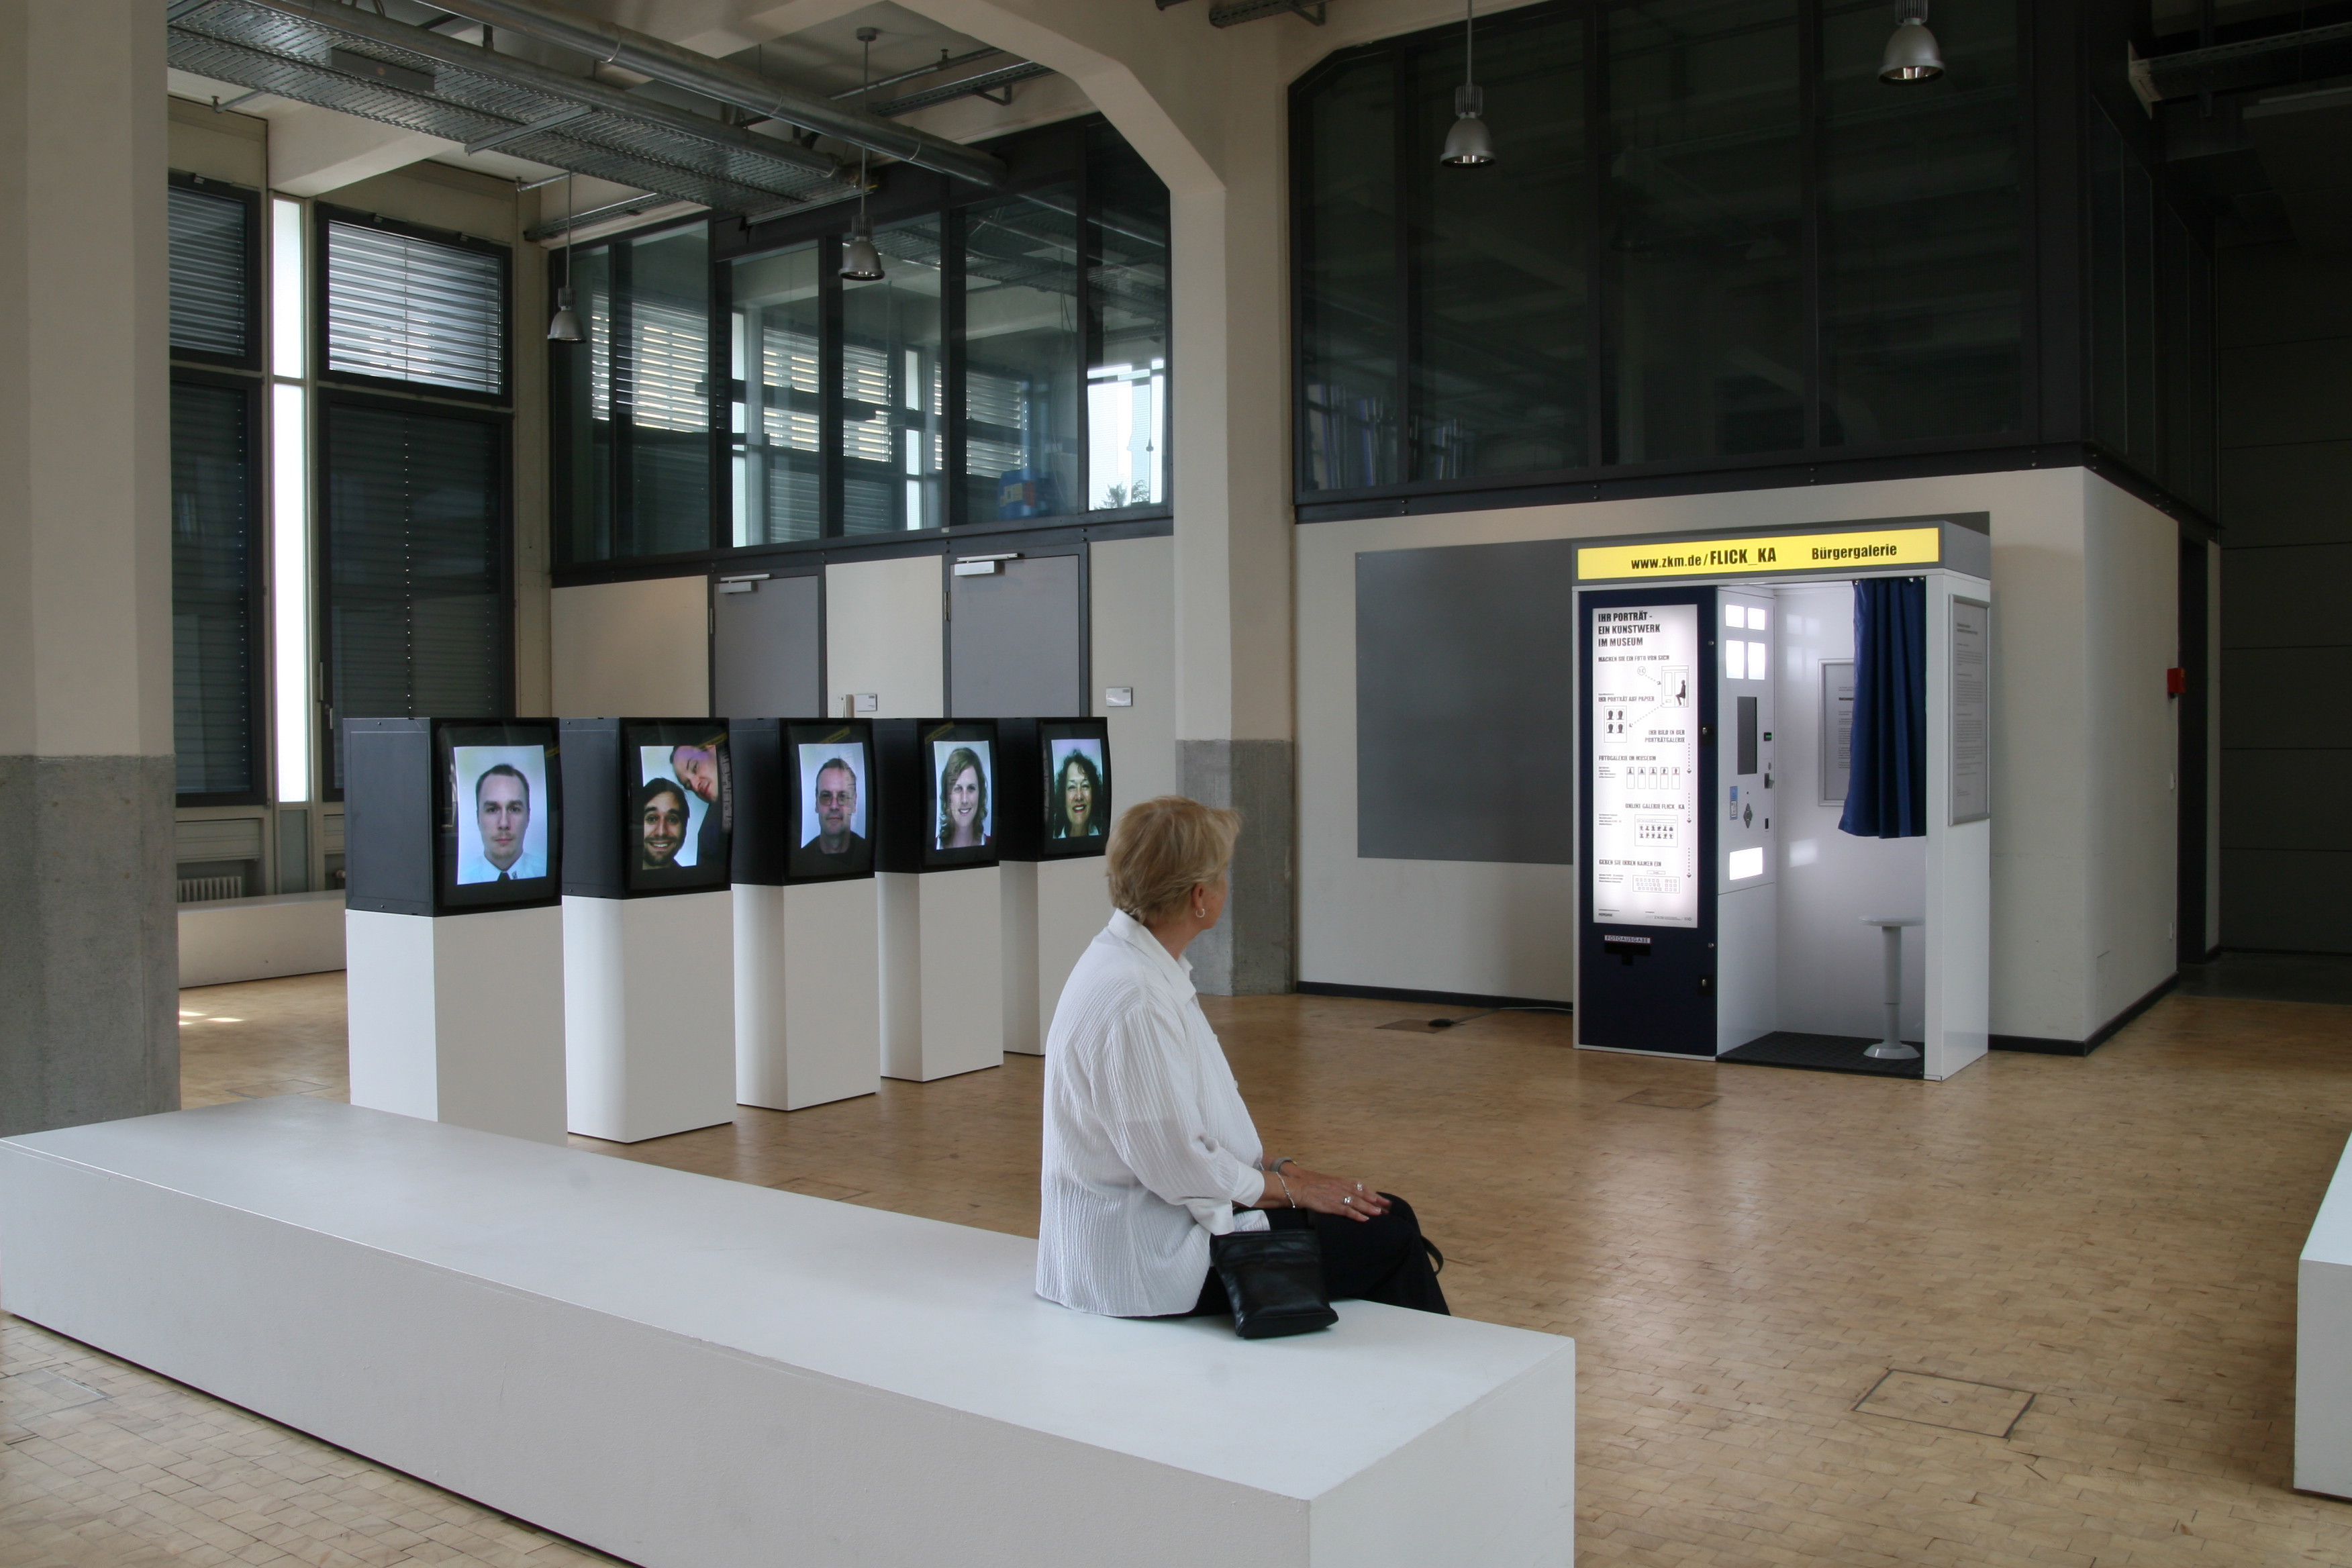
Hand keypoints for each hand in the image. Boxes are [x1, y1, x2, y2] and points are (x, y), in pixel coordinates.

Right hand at [1261, 1165, 1389, 1221]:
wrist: (1296, 1187)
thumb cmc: (1309, 1185)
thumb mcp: (1326, 1183)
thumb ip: (1337, 1187)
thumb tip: (1346, 1193)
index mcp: (1339, 1181)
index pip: (1360, 1187)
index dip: (1372, 1193)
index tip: (1382, 1198)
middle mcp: (1340, 1187)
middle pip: (1362, 1194)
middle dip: (1376, 1200)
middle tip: (1388, 1207)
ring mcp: (1336, 1196)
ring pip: (1356, 1202)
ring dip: (1369, 1208)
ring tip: (1379, 1213)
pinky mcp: (1330, 1205)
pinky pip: (1346, 1211)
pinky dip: (1356, 1215)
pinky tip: (1364, 1219)